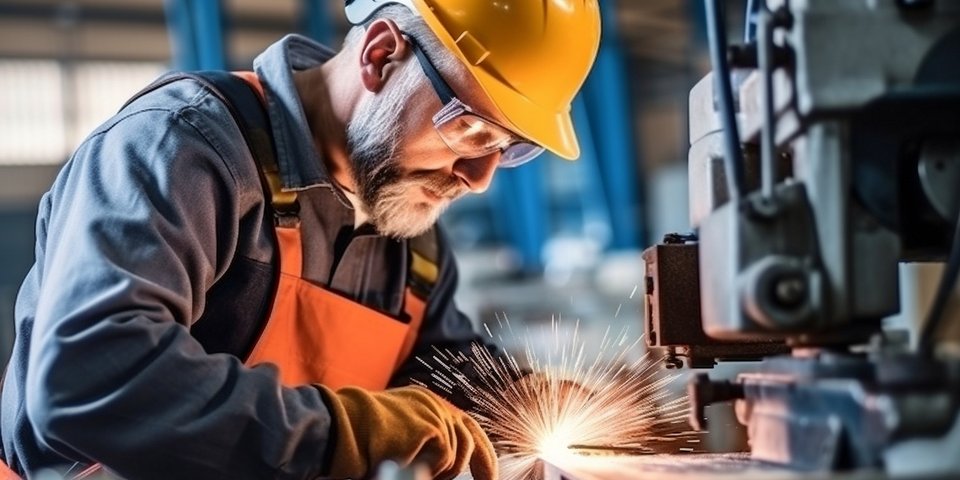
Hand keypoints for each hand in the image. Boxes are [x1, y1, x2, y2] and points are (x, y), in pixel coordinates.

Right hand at [317, 385, 497, 479]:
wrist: (340, 430)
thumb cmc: (362, 440)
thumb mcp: (401, 437)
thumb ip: (427, 443)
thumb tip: (454, 464)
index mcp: (427, 404)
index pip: (466, 426)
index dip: (481, 451)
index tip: (488, 475)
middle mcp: (434, 405)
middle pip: (472, 437)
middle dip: (482, 464)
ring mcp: (434, 412)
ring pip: (457, 454)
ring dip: (442, 471)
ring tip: (416, 469)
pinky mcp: (431, 425)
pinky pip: (446, 458)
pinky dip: (433, 470)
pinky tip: (409, 463)